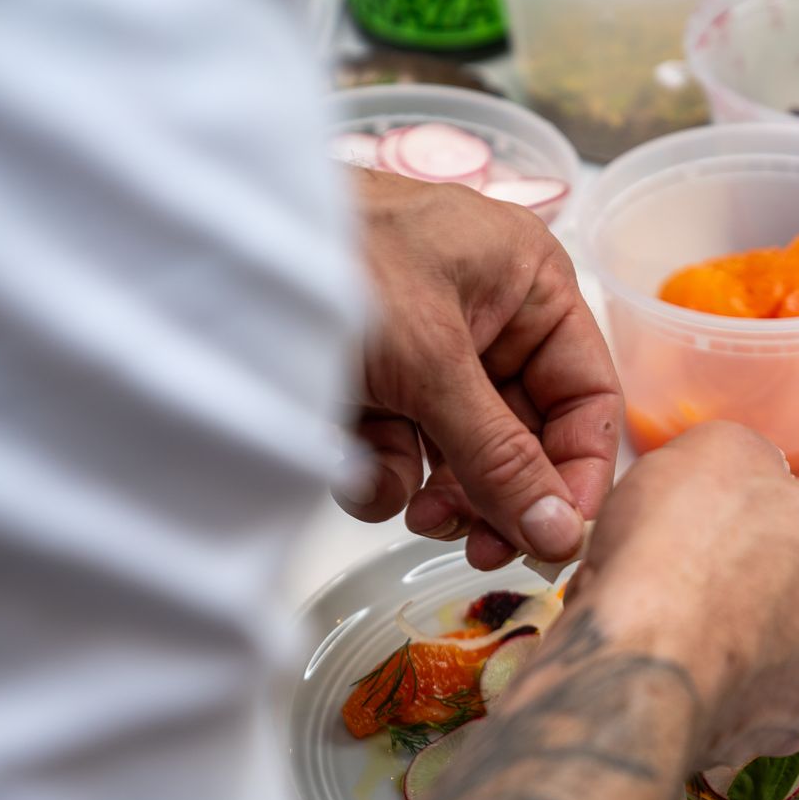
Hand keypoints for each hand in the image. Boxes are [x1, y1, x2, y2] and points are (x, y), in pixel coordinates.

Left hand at [337, 169, 622, 569]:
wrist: (211, 248)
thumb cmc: (336, 259)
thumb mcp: (433, 364)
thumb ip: (501, 457)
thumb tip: (561, 535)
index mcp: (531, 286)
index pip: (587, 397)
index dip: (578, 474)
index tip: (556, 540)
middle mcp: (489, 316)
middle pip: (525, 436)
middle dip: (497, 494)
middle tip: (479, 551)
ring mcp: (428, 351)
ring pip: (461, 454)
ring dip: (436, 491)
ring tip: (410, 508)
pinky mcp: (374, 381)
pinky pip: (403, 450)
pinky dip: (380, 469)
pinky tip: (353, 465)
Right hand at [566, 422, 798, 766]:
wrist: (642, 655)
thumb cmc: (690, 552)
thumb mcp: (719, 450)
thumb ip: (754, 460)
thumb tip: (750, 475)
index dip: (776, 526)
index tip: (737, 525)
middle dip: (766, 588)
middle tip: (705, 566)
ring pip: (782, 659)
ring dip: (742, 639)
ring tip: (679, 614)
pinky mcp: (771, 748)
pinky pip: (744, 704)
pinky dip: (715, 683)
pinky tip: (672, 655)